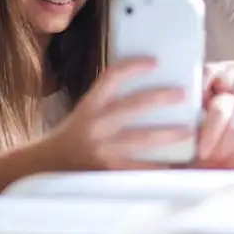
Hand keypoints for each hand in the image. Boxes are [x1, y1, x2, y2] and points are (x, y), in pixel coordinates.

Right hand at [39, 57, 193, 169]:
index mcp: (90, 106)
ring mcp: (102, 149)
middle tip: (182, 94)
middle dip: (160, 98)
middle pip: (133, 106)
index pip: (111, 76)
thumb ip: (108, 103)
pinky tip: (175, 164)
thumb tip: (145, 92)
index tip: (154, 62)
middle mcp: (95, 125)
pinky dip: (158, 166)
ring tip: (187, 130)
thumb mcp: (85, 113)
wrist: (46, 166)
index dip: (133, 66)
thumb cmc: (71, 137)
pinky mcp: (108, 171)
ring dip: (167, 134)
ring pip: (140, 139)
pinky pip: (139, 168)